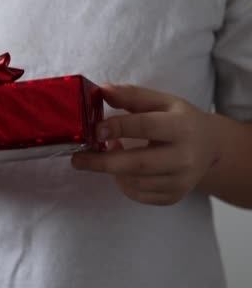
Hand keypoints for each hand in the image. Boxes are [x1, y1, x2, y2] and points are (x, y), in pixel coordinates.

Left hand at [71, 84, 220, 205]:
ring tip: (109, 153)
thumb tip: (101, 90)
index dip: (118, 128)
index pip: (146, 127)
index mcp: (182, 127)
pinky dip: (123, 183)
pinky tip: (124, 169)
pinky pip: (138, 194)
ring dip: (113, 170)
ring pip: (134, 182)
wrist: (210, 148)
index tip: (94, 130)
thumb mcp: (161, 101)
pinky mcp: (173, 197)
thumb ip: (131, 96)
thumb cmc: (179, 120)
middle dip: (102, 162)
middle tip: (77, 159)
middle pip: (138, 164)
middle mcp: (185, 158)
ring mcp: (181, 181)